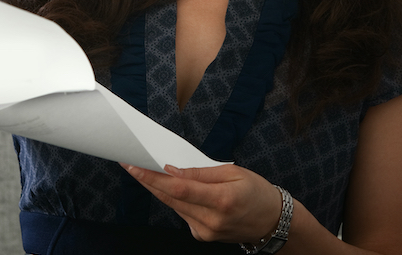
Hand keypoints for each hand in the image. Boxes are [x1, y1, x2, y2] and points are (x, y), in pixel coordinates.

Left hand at [122, 163, 281, 243]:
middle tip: (130, 165)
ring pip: (173, 207)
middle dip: (148, 181)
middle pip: (171, 199)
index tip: (137, 166)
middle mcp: (211, 220)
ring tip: (141, 172)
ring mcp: (205, 231)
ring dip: (156, 190)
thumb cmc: (256, 192)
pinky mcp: (201, 235)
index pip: (180, 188)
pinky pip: (182, 213)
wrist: (271, 222)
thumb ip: (202, 172)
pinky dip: (172, 200)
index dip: (155, 177)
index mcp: (222, 200)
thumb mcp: (234, 173)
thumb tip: (173, 170)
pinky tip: (164, 187)